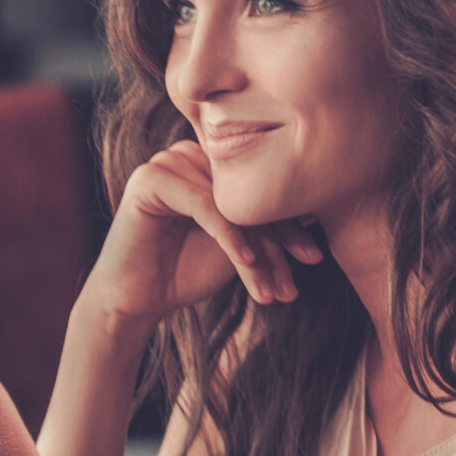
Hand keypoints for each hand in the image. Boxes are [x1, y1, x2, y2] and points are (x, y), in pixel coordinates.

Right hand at [86, 140, 322, 325]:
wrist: (136, 300)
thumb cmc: (186, 272)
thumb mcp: (240, 245)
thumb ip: (266, 223)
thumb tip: (319, 208)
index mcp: (210, 164)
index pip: (259, 189)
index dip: (289, 224)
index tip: (313, 259)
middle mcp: (190, 155)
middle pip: (247, 193)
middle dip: (278, 238)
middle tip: (300, 275)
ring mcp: (168, 163)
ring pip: (229, 202)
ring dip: (256, 246)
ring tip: (270, 285)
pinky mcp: (149, 180)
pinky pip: (203, 204)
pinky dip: (228, 234)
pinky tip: (245, 262)